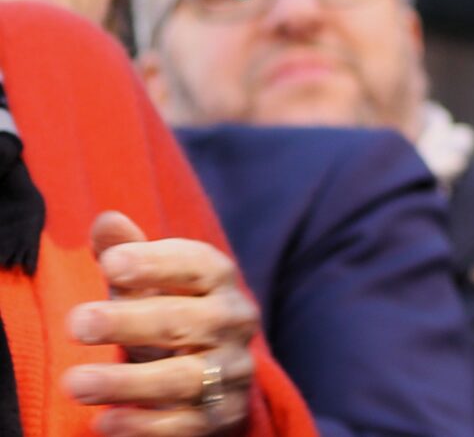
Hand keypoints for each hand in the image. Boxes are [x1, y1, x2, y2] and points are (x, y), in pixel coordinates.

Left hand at [61, 212, 258, 435]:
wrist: (217, 378)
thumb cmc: (173, 318)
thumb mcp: (151, 286)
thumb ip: (129, 253)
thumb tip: (106, 221)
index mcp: (220, 283)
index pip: (197, 265)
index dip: (156, 263)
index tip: (110, 264)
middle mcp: (233, 324)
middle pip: (186, 321)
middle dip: (130, 322)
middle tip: (77, 323)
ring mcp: (230, 373)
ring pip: (183, 378)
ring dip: (128, 382)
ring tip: (76, 382)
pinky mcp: (220, 416)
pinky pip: (184, 425)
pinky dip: (144, 426)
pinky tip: (104, 422)